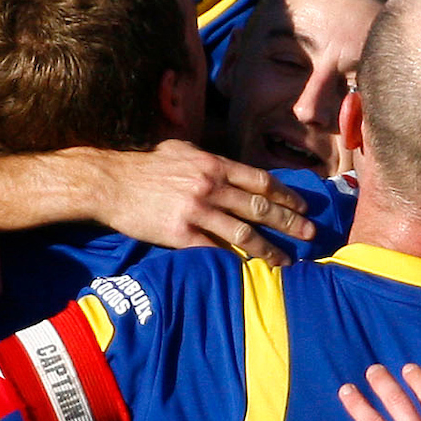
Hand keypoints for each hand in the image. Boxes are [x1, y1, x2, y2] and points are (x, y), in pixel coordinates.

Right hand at [81, 143, 314, 263]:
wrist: (110, 183)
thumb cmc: (145, 167)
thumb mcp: (181, 150)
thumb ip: (208, 158)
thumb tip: (231, 166)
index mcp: (213, 165)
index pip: (260, 180)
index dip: (285, 195)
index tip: (302, 207)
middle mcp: (210, 186)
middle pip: (260, 207)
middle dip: (289, 222)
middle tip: (311, 234)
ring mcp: (196, 211)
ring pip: (244, 233)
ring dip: (270, 249)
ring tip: (287, 260)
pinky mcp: (180, 234)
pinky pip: (215, 249)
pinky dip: (236, 261)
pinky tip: (251, 270)